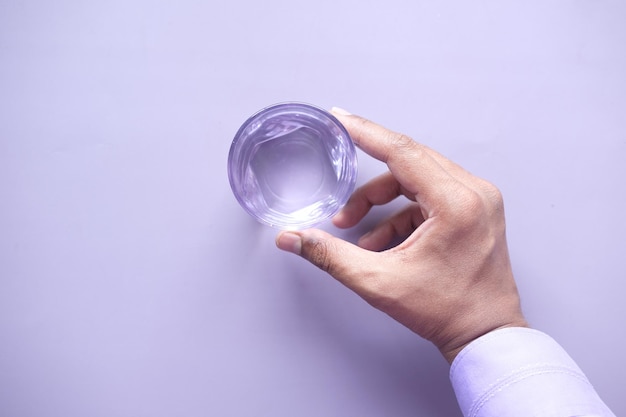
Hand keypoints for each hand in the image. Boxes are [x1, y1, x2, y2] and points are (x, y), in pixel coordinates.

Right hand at [276, 109, 527, 362]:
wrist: (484, 334)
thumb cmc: (444, 311)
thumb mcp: (378, 282)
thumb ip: (330, 256)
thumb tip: (291, 238)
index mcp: (456, 203)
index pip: (402, 152)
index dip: (365, 133)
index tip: (339, 117)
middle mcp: (474, 192)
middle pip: (409, 162)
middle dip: (367, 180)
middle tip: (337, 173)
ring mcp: (479, 199)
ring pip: (417, 178)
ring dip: (381, 199)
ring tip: (354, 229)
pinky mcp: (475, 209)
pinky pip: (428, 195)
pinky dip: (400, 212)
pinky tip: (380, 241)